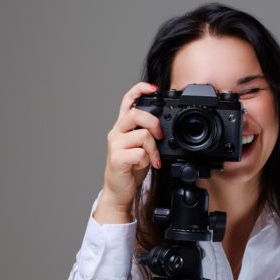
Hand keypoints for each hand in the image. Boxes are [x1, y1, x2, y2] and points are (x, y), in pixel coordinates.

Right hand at [93, 82, 162, 223]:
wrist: (119, 191)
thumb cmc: (131, 168)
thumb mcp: (141, 146)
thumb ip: (147, 133)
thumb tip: (164, 126)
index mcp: (122, 127)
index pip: (128, 100)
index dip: (140, 90)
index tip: (154, 88)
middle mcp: (116, 132)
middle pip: (137, 114)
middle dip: (154, 124)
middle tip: (160, 137)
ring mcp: (115, 145)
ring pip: (142, 135)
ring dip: (154, 148)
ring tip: (153, 158)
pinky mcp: (117, 159)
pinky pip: (140, 153)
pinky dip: (147, 160)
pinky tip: (144, 165)